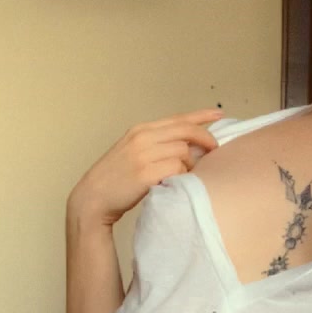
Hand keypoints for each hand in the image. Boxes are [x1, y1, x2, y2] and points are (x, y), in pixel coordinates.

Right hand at [68, 107, 224, 226]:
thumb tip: (190, 146)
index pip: (178, 118)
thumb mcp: (133, 152)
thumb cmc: (116, 179)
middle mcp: (143, 138)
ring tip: (185, 175)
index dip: (201, 116)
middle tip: (214, 151)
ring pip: (184, 151)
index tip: (218, 114)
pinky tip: (177, 182)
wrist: (93, 197)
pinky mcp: (146, 173)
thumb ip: (157, 145)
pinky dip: (182, 175)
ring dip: (191, 164)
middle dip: (206, 140)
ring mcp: (143, 155)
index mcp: (141, 130)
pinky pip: (177, 168)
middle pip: (186, 131)